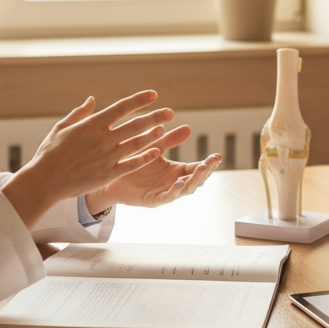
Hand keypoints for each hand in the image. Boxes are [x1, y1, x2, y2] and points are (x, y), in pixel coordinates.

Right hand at [2, 91, 169, 227]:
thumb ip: (79, 112)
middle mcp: (103, 139)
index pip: (121, 107)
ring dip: (153, 135)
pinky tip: (157, 152)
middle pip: (135, 124)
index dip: (139, 100)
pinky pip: (132, 164)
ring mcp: (107, 157)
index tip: (153, 95)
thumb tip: (92, 99)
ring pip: (137, 143)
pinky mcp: (108, 174)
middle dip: (155, 116)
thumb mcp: (62, 127)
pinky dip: (145, 157)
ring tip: (165, 129)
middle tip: (170, 112)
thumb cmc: (50, 153)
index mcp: (92, 124)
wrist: (44, 181)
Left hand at [88, 124, 222, 211]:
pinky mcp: (152, 200)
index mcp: (175, 172)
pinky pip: (166, 197)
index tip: (218, 156)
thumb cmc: (132, 163)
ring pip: (184, 190)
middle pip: (195, 180)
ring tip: (201, 169)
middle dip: (205, 172)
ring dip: (194, 180)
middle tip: (212, 162)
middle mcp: (172, 183)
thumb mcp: (153, 148)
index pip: (196, 169)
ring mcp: (164, 193)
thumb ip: (169, 140)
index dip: (208, 164)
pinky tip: (179, 183)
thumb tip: (187, 127)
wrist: (110, 177)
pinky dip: (174, 191)